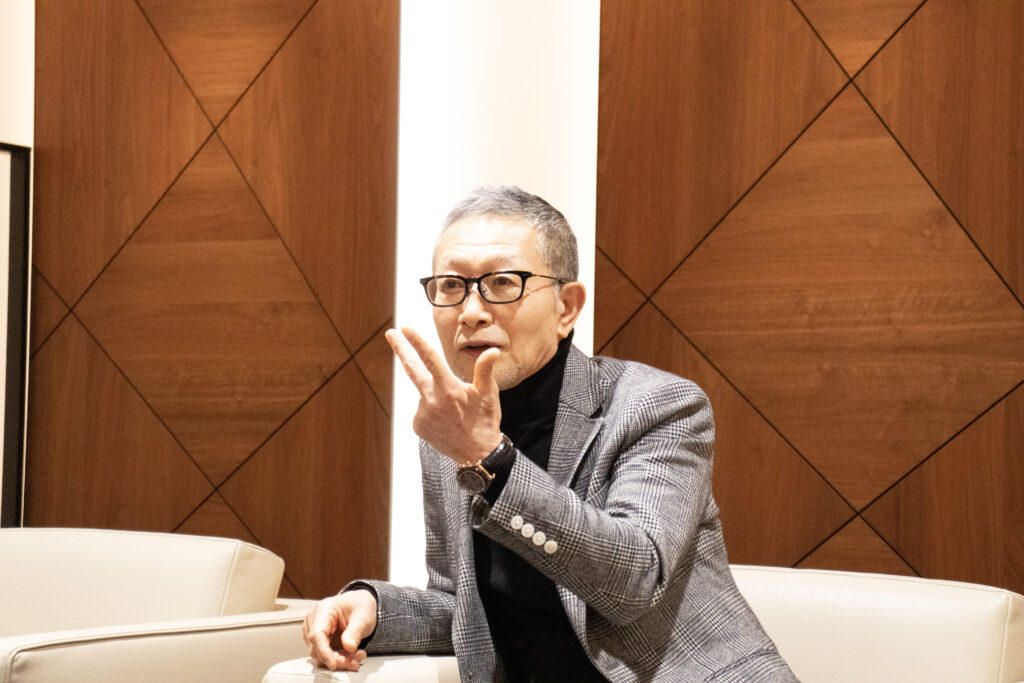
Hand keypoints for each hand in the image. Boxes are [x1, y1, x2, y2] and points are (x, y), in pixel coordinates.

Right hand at [302, 590, 376, 670]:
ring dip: (338, 660)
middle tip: (355, 661)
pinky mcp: (318, 639)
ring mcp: (314, 629)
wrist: (361, 604)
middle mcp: (315, 619)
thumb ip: (355, 632)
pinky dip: (337, 658)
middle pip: (317, 647)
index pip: (317, 634)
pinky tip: (350, 654)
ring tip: (356, 655)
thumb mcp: (363, 616)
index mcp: (324, 609)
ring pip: (319, 654)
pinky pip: (323, 654)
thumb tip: (349, 647)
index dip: (324, 652)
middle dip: (336, 659)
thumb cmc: (360, 605)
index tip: (333, 664)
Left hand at [386, 326, 502, 463]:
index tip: (405, 329)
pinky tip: (445, 419)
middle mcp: (432, 399)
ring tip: (453, 410)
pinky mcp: (417, 425)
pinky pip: (421, 409)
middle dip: (401, 349)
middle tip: (390, 333)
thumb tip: (492, 350)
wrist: (477, 454)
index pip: (430, 358)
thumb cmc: (485, 421)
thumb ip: (485, 370)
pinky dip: (431, 409)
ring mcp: (422, 413)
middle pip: (412, 368)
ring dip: (434, 393)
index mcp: (449, 388)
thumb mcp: (489, 394)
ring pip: (423, 392)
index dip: (417, 342)